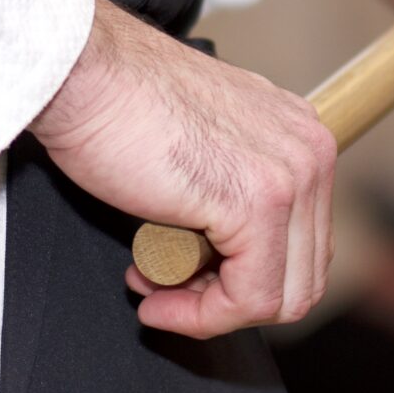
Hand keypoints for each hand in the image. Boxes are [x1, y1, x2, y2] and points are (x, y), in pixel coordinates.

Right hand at [30, 0, 334, 338]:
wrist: (83, 75)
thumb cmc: (119, 105)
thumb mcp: (200, 148)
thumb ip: (227, 192)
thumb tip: (221, 256)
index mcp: (300, 136)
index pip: (301, 243)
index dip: (243, 279)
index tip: (186, 281)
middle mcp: (310, 152)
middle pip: (300, 275)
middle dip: (229, 301)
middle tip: (167, 294)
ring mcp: (291, 177)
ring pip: (280, 295)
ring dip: (211, 312)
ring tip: (156, 294)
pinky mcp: (259, 204)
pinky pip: (248, 297)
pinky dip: (201, 317)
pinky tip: (157, 303)